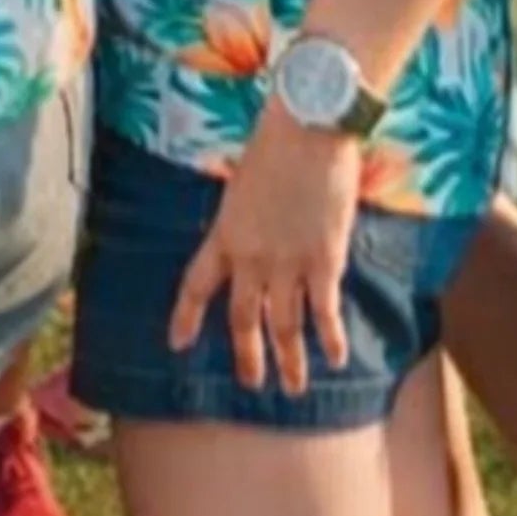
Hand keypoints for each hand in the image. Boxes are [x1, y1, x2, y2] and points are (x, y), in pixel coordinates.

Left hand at [169, 111, 361, 395]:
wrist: (309, 127)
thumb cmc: (277, 142)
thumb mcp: (244, 183)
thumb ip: (246, 219)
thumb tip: (257, 238)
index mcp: (224, 234)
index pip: (196, 286)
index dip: (186, 318)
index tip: (179, 345)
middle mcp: (251, 258)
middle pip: (244, 319)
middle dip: (248, 356)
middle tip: (251, 382)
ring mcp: (288, 263)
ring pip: (285, 326)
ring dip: (290, 361)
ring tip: (293, 388)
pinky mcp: (325, 261)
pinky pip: (325, 312)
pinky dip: (331, 339)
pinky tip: (337, 360)